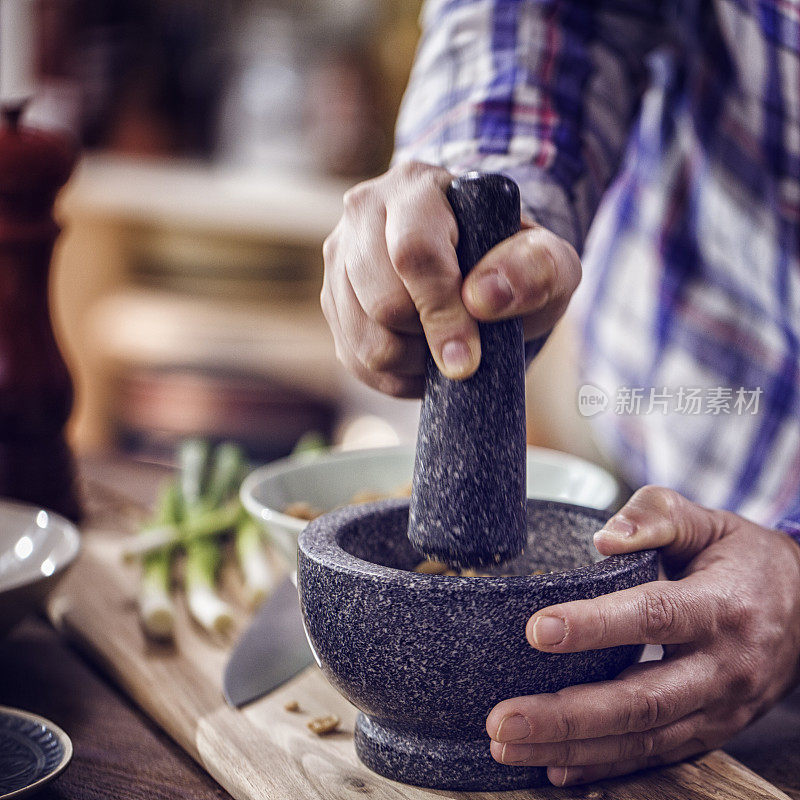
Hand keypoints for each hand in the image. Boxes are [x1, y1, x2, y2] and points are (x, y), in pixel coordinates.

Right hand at [321, 161, 580, 396]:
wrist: (479, 273)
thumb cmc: (513, 264)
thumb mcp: (550, 262)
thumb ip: (537, 268)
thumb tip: (482, 297)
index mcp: (417, 186)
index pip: (414, 253)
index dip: (441, 311)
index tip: (467, 359)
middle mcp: (364, 212)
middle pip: (383, 302)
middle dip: (430, 339)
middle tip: (467, 341)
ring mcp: (340, 258)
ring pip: (365, 338)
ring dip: (413, 360)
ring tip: (445, 345)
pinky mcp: (332, 301)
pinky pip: (356, 359)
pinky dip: (396, 375)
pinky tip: (424, 358)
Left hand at [486, 486, 799, 785]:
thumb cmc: (740, 557)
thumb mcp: (706, 522)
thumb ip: (655, 518)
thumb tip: (604, 539)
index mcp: (721, 606)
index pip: (653, 617)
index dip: (594, 626)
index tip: (536, 630)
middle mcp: (723, 667)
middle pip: (641, 701)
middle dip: (566, 716)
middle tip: (502, 719)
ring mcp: (721, 709)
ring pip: (643, 740)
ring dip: (572, 750)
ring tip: (508, 746)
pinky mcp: (712, 731)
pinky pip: (657, 757)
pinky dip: (605, 768)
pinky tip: (555, 769)